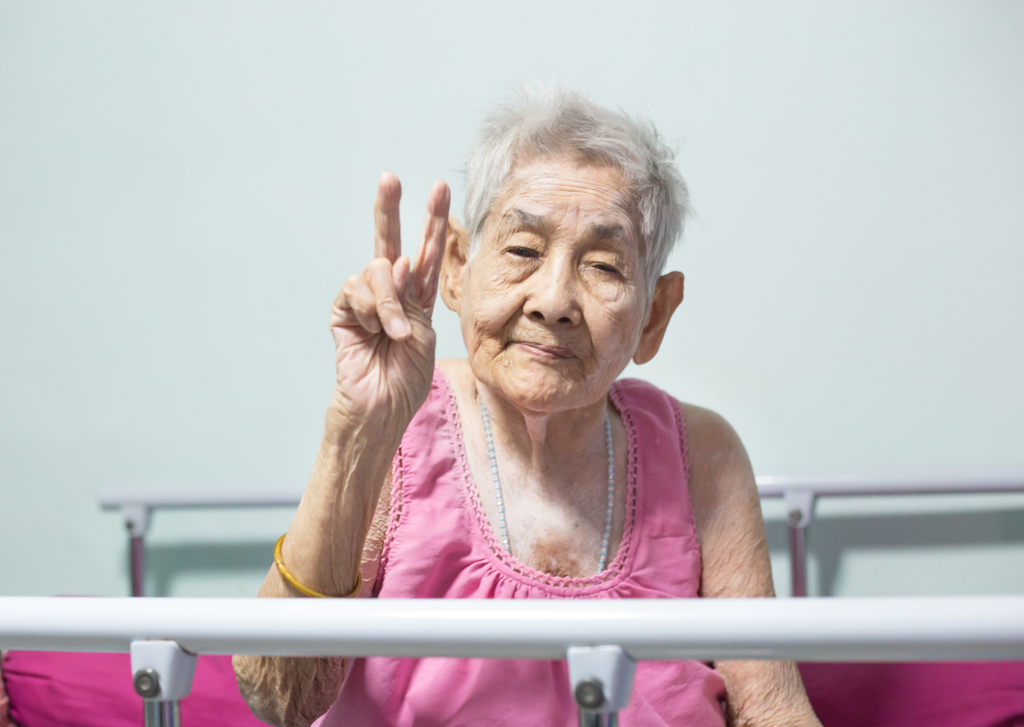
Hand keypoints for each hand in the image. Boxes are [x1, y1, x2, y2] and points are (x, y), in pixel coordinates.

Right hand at [329, 172, 450, 424]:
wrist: (381, 409)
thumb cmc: (406, 380)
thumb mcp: (423, 336)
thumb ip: (412, 298)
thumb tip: (396, 261)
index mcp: (418, 299)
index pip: (428, 253)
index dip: (435, 222)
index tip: (442, 189)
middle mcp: (392, 294)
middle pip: (391, 242)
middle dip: (391, 209)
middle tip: (390, 177)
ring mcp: (366, 302)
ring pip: (376, 270)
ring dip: (389, 301)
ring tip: (394, 333)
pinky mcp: (343, 312)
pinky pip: (356, 290)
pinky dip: (370, 309)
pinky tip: (373, 330)